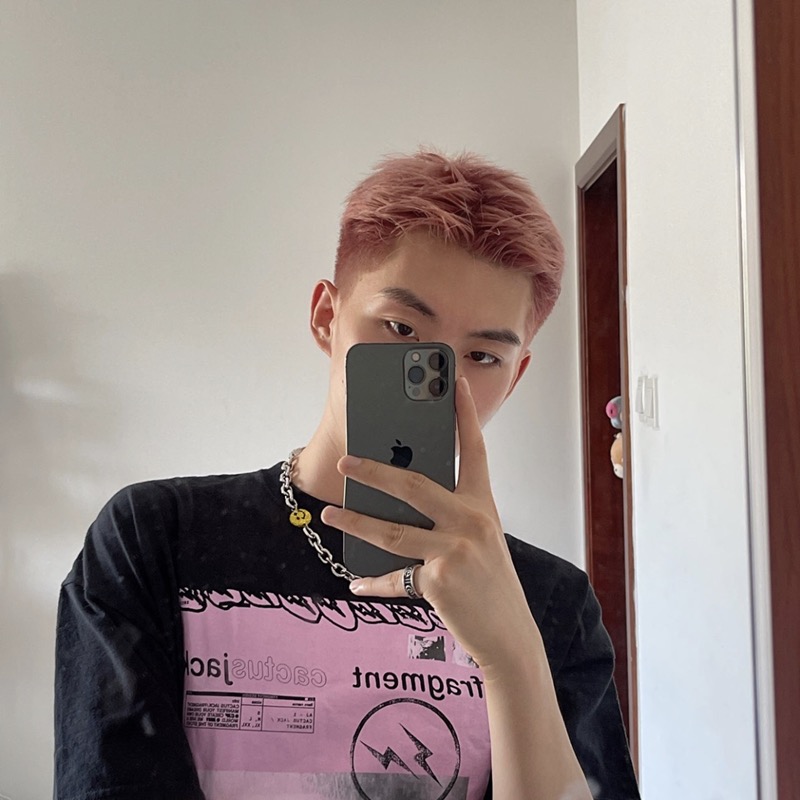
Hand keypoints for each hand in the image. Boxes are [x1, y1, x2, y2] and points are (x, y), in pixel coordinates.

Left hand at [320, 377, 541, 672]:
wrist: (510, 636)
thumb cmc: (491, 584)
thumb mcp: (479, 541)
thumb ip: (448, 518)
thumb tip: (398, 503)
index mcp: (483, 505)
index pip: (473, 450)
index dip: (464, 414)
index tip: (452, 382)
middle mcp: (471, 521)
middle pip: (413, 485)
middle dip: (374, 471)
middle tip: (345, 462)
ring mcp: (455, 550)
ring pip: (391, 530)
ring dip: (355, 521)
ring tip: (330, 513)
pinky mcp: (438, 581)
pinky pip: (395, 577)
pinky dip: (373, 582)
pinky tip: (356, 581)